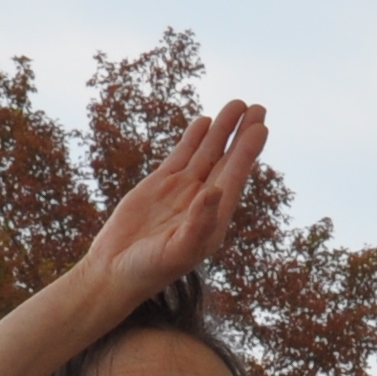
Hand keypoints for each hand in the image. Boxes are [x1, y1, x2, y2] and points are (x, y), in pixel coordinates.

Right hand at [82, 102, 268, 297]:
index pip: (234, 178)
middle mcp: (202, 202)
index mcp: (213, 219)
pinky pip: (181, 156)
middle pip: (226, 160)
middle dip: (242, 135)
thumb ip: (199, 223)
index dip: (248, 152)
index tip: (260, 128)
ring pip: (206, 153)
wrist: (115, 271)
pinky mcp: (160, 185)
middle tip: (259, 107)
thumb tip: (216, 190)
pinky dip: (193, 139)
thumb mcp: (178, 250)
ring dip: (221, 130)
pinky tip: (205, 122)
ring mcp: (181, 191)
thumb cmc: (150, 270)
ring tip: (236, 104)